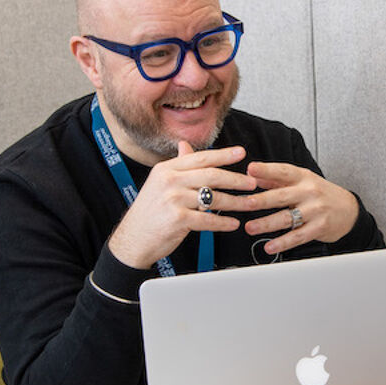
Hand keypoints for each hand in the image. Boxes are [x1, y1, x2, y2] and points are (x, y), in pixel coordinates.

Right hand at [107, 141, 256, 268]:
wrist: (133, 239)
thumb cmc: (150, 212)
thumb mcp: (160, 183)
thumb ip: (177, 166)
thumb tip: (186, 146)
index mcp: (166, 169)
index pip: (200, 158)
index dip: (223, 155)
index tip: (241, 152)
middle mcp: (169, 181)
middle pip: (211, 175)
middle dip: (236, 179)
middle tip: (252, 183)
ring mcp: (173, 199)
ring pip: (213, 197)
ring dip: (235, 202)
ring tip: (249, 204)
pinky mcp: (177, 219)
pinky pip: (207, 219)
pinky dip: (223, 222)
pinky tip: (233, 223)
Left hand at [240, 162, 358, 254]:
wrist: (349, 210)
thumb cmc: (322, 194)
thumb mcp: (302, 181)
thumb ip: (277, 179)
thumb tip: (253, 176)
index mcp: (303, 177)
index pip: (283, 171)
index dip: (266, 170)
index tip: (251, 169)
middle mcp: (309, 192)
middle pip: (282, 196)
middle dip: (262, 200)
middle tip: (245, 204)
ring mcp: (315, 210)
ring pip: (287, 218)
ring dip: (267, 224)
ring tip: (251, 228)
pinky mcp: (319, 227)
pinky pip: (298, 236)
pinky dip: (283, 243)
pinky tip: (270, 246)